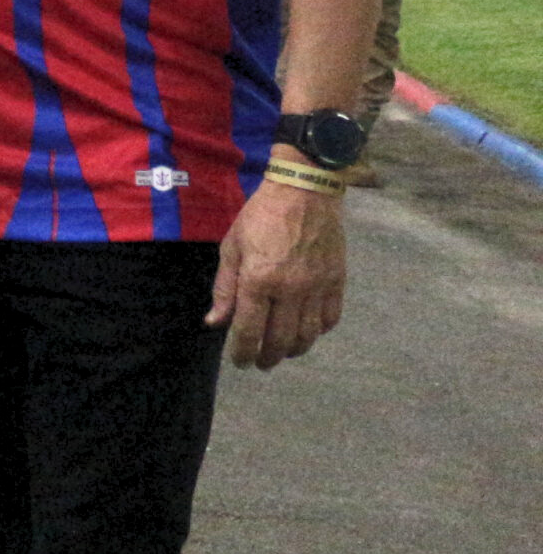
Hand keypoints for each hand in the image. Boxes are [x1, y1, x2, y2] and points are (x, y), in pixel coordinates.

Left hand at [207, 178, 346, 369]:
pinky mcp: (337, 281)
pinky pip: (330, 319)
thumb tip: (215, 323)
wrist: (305, 191)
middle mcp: (290, 289)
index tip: (239, 362)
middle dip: (268, 357)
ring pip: (308, 335)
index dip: (242, 352)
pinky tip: (306, 331)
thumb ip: (225, 289)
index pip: (249, 331)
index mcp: (259, 281)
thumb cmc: (260, 217)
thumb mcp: (232, 248)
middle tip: (260, 362)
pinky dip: (318, 332)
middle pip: (281, 340)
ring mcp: (317, 287)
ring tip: (282, 352)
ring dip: (294, 350)